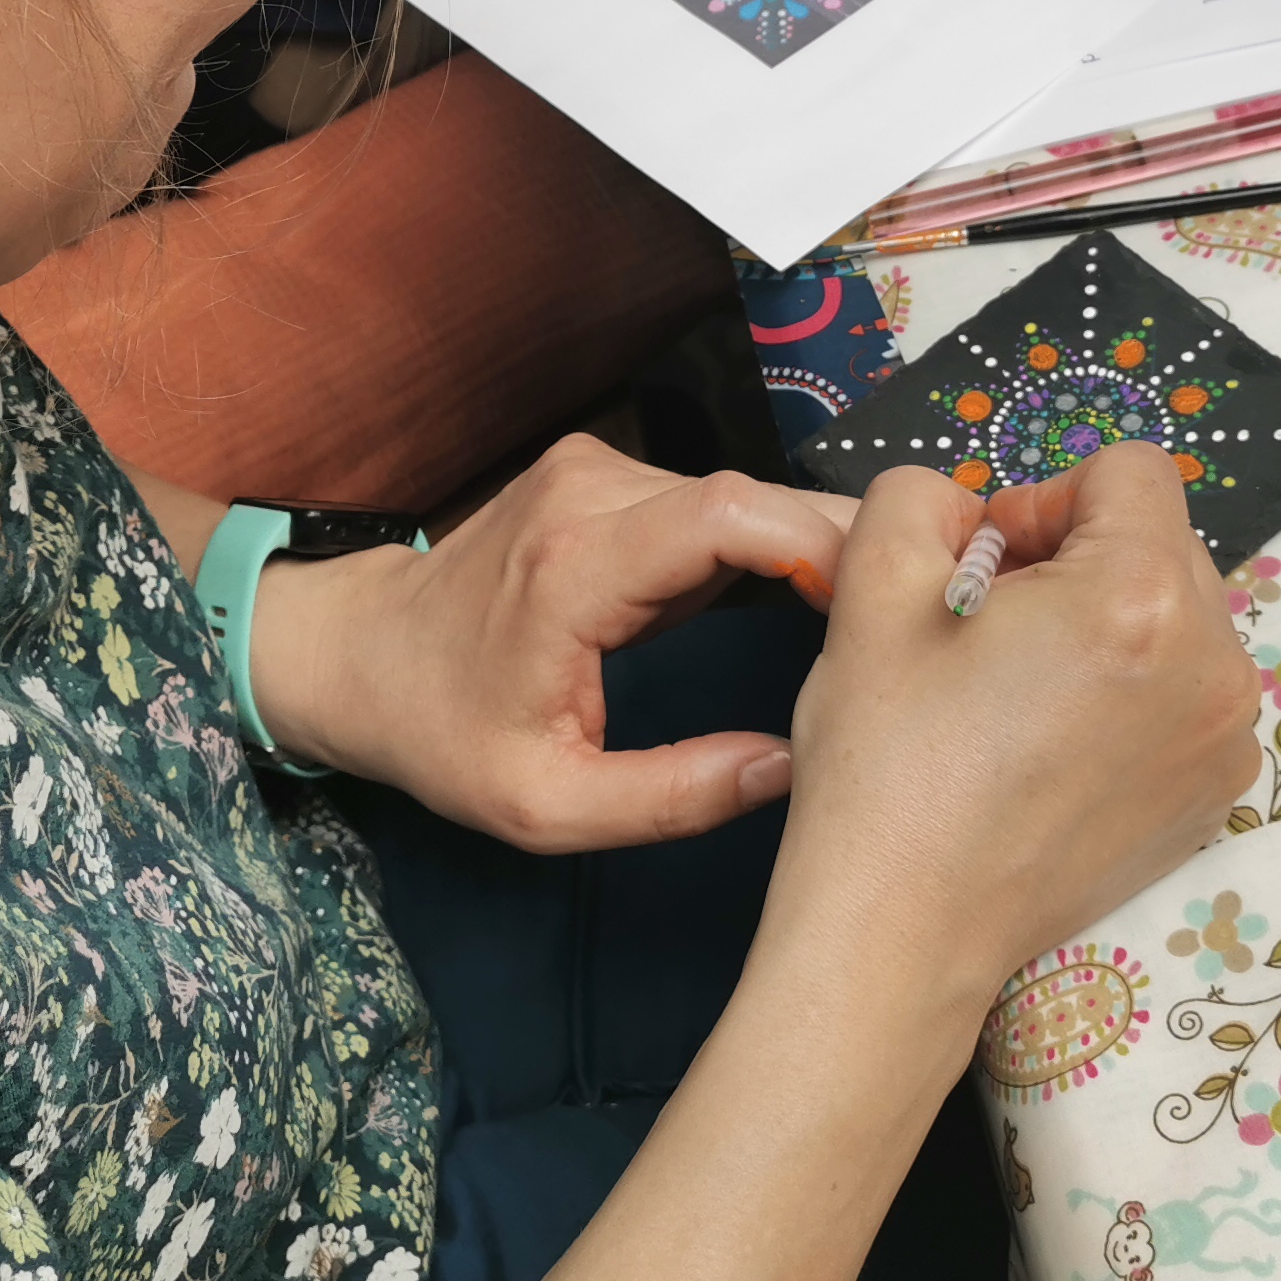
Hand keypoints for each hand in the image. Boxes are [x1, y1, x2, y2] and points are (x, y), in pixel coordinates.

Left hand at [245, 437, 855, 851]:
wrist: (359, 654)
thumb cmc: (444, 734)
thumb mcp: (547, 807)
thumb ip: (672, 797)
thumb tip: (794, 768)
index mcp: (575, 568)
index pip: (730, 516)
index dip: (822, 545)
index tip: (884, 606)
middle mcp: (590, 494)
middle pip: (754, 498)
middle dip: (843, 549)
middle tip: (921, 616)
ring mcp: (597, 473)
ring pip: (743, 497)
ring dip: (811, 547)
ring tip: (877, 615)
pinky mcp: (607, 477)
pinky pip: (713, 504)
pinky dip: (770, 543)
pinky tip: (813, 595)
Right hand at [756, 442, 1258, 1022]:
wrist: (904, 929)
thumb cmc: (888, 761)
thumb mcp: (873, 581)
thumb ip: (922, 496)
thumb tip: (975, 510)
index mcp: (1142, 595)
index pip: (1128, 470)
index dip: (1042, 499)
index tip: (986, 569)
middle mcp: (1215, 664)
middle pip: (1160, 541)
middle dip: (1077, 560)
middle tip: (991, 631)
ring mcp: (1227, 740)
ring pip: (1175, 619)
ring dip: (1105, 627)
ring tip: (1020, 694)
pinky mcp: (1216, 796)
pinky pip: (1184, 696)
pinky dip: (1128, 697)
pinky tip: (1051, 748)